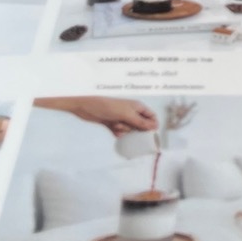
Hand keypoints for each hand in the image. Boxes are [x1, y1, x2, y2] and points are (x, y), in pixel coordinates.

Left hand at [35, 97, 158, 134]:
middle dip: (134, 129)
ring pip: (129, 130)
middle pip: (140, 125)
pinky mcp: (113, 123)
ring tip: (115, 124)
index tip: (149, 133)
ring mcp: (122, 118)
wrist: (87, 108)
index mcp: (136, 106)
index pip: (151, 116)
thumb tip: (154, 126)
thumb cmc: (107, 106)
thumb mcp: (126, 114)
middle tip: (126, 124)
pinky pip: (120, 132)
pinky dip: (117, 132)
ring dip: (123, 130)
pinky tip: (112, 128)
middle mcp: (130, 112)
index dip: (152, 125)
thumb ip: (141, 122)